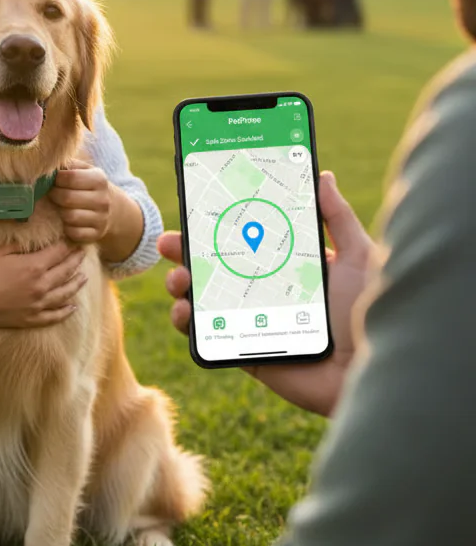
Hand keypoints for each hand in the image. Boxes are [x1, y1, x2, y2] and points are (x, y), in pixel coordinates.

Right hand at [0, 241, 87, 330]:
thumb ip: (19, 246)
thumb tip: (32, 241)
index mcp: (34, 266)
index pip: (59, 253)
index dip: (67, 246)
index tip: (72, 241)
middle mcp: (41, 286)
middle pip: (66, 271)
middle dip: (76, 261)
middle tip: (83, 254)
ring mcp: (37, 305)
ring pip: (65, 294)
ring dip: (77, 284)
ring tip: (84, 277)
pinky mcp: (30, 319)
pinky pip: (54, 316)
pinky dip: (66, 311)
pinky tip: (72, 307)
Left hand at [47, 160, 111, 243]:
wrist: (113, 209)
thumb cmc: (90, 186)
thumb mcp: (85, 170)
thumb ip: (69, 165)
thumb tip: (49, 162)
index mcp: (99, 179)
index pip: (70, 177)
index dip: (56, 179)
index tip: (52, 180)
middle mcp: (102, 199)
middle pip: (67, 198)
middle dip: (54, 195)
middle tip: (52, 194)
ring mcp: (101, 219)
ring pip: (69, 217)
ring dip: (60, 212)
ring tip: (60, 206)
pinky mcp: (96, 234)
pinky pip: (73, 232)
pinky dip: (67, 228)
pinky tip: (67, 221)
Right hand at [159, 171, 373, 416]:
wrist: (375, 370)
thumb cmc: (373, 311)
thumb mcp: (357, 257)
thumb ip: (338, 218)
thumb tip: (322, 175)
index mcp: (286, 266)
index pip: (242, 239)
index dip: (214, 226)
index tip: (193, 210)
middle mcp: (264, 292)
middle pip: (213, 266)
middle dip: (184, 253)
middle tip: (169, 243)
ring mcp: (251, 321)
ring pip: (202, 299)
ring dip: (180, 285)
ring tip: (179, 280)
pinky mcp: (245, 351)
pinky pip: (206, 337)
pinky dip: (187, 324)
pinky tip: (183, 312)